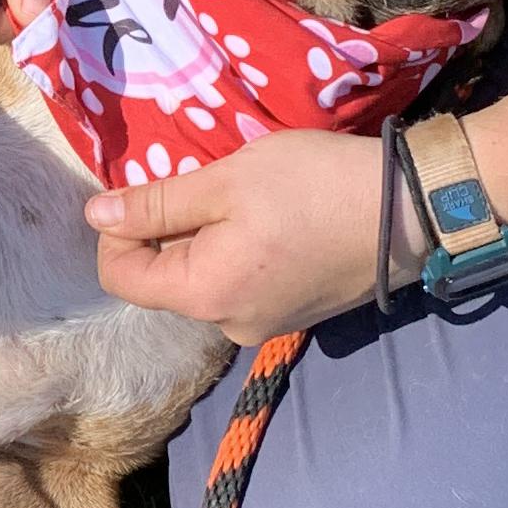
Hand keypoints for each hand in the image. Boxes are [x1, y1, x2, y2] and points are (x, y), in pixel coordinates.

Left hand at [86, 130, 385, 344]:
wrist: (412, 209)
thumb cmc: (314, 186)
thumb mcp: (227, 181)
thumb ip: (157, 203)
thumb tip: (95, 216)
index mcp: (204, 296)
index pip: (121, 277)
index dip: (118, 232)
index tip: (147, 190)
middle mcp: (230, 326)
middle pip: (165, 281)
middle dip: (170, 232)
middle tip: (207, 183)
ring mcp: (267, 325)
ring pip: (207, 281)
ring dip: (208, 239)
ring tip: (247, 198)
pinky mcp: (297, 314)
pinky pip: (244, 285)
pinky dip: (241, 252)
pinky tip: (274, 219)